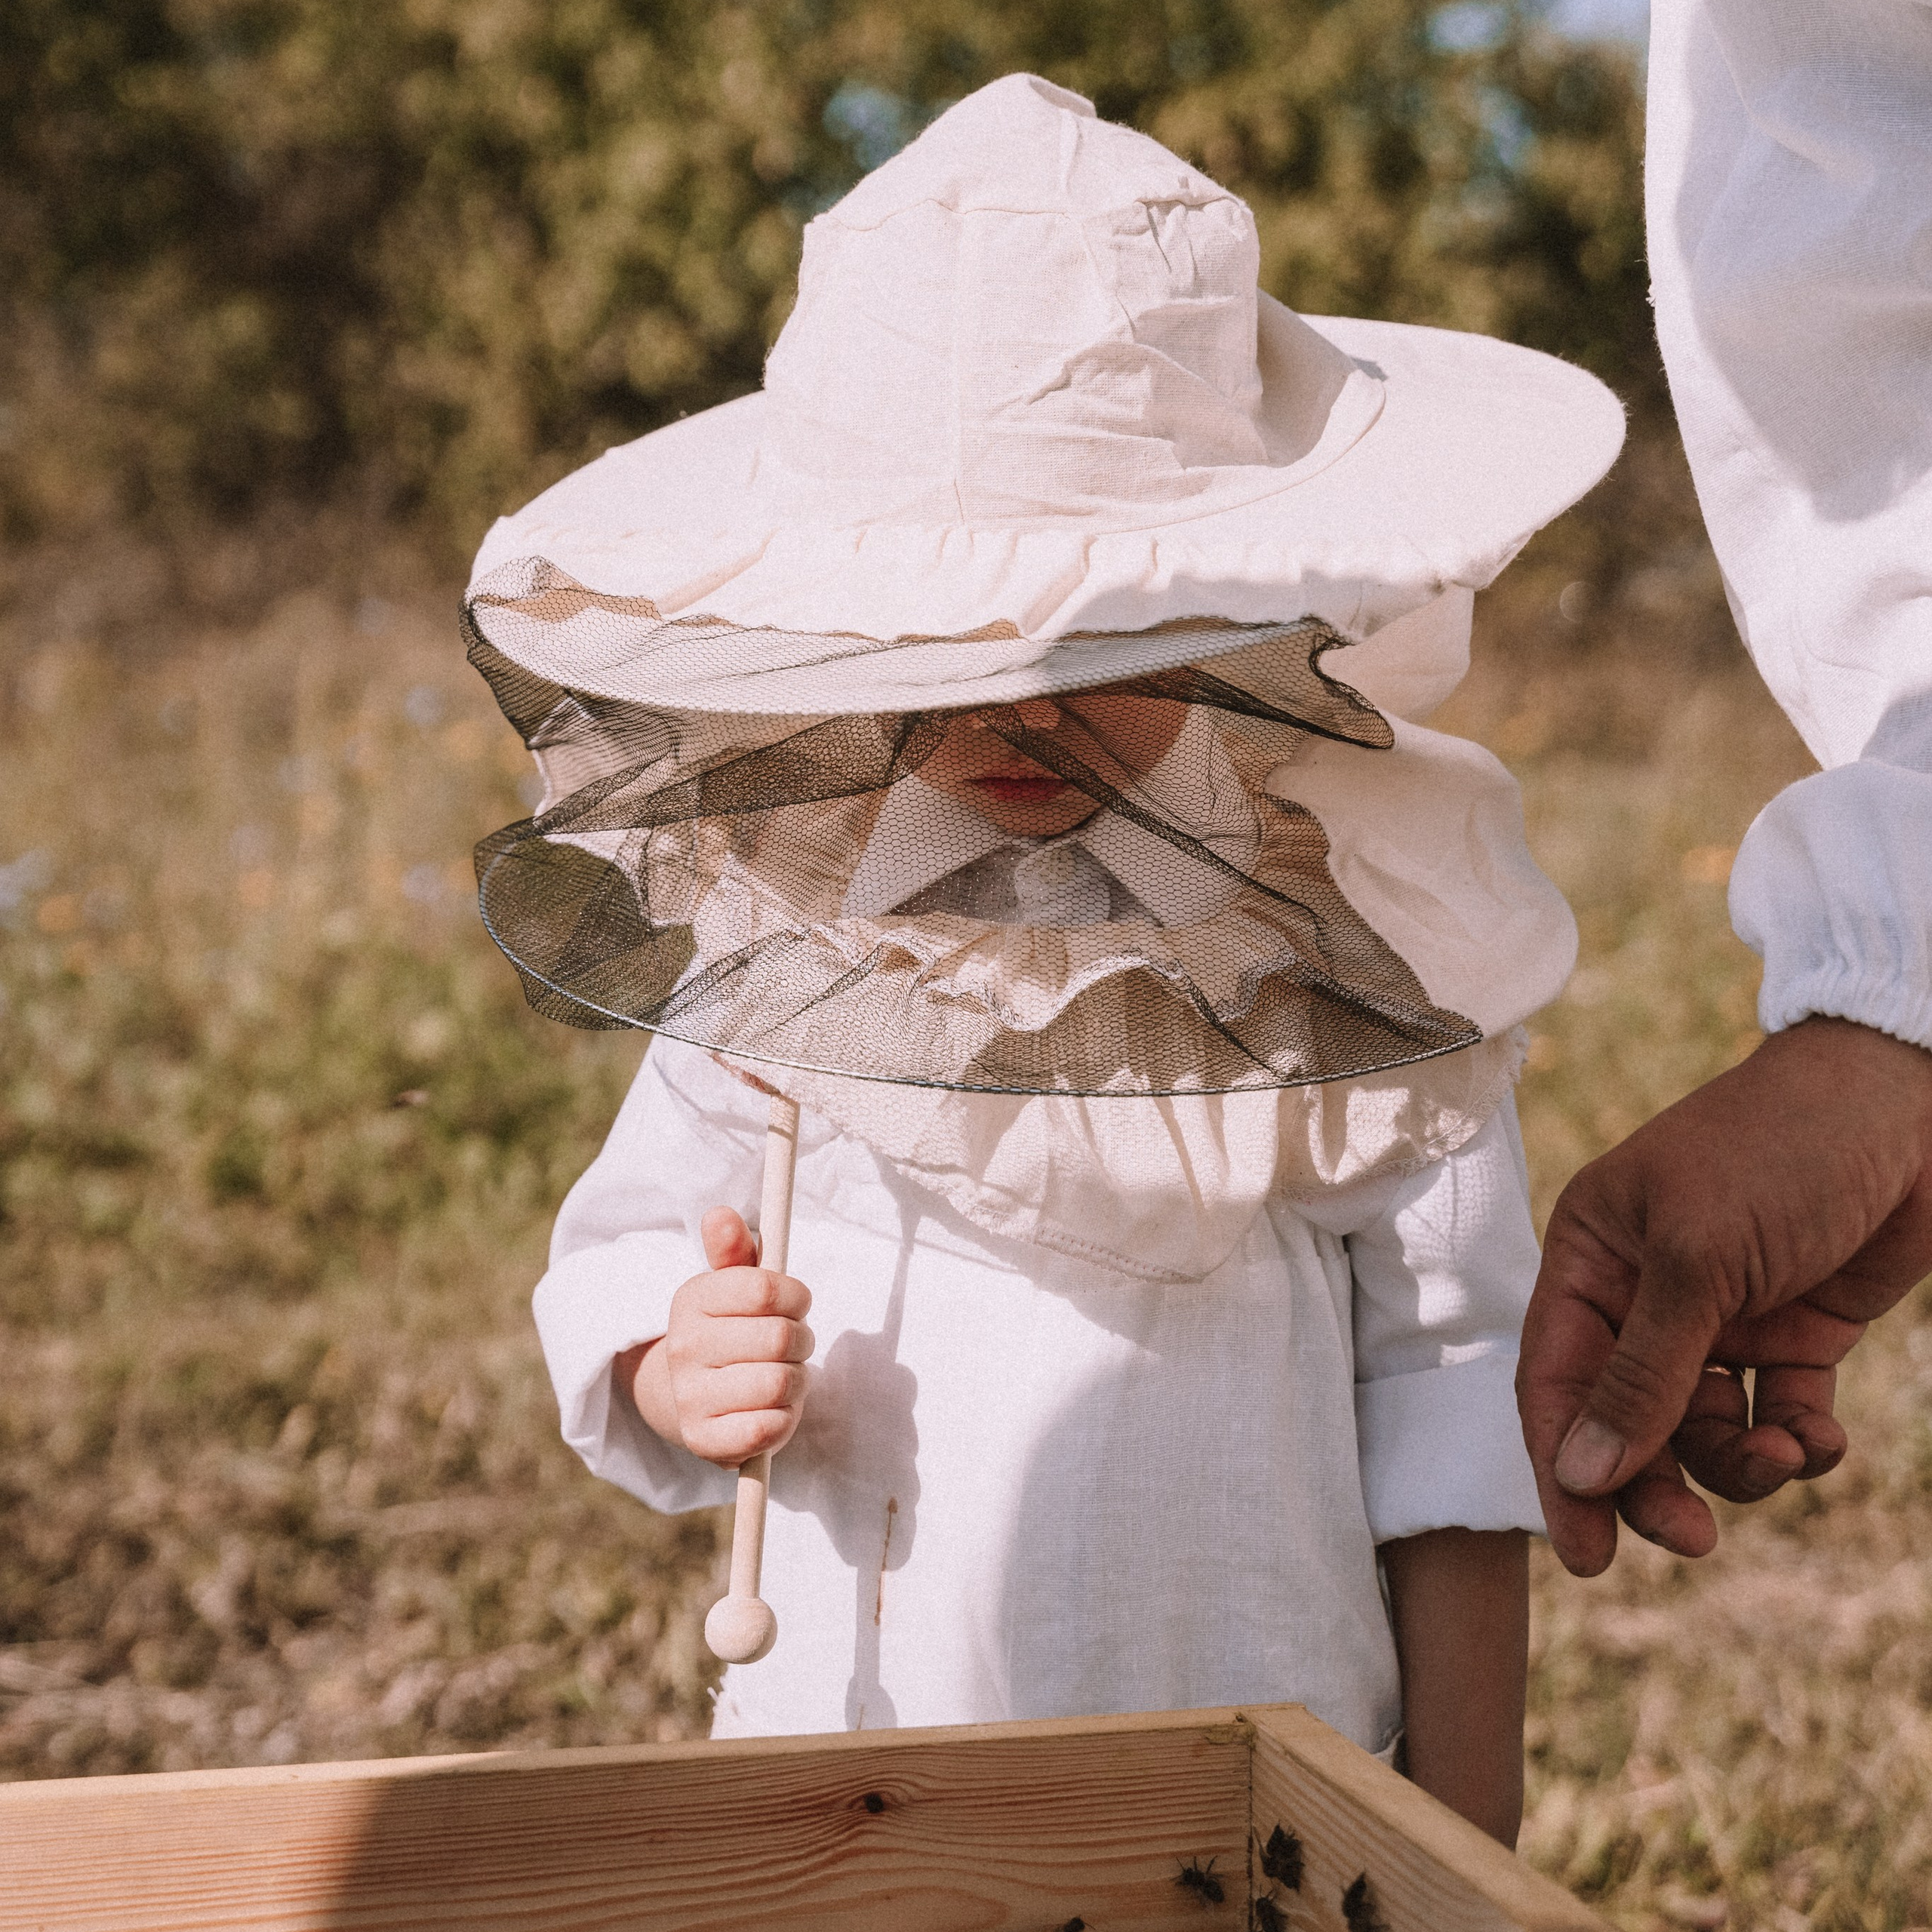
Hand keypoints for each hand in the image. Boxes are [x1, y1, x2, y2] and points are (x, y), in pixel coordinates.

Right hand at [620, 1206, 813, 1466]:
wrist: (694, 1397)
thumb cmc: (731, 1329)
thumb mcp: (732, 1285)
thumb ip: (735, 1248)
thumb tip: (721, 1214)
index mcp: (692, 1299)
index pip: (764, 1288)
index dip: (796, 1296)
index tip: (795, 1303)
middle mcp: (683, 1347)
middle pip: (779, 1337)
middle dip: (801, 1339)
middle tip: (791, 1345)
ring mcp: (690, 1396)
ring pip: (780, 1382)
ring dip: (797, 1380)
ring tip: (781, 1376)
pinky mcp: (703, 1440)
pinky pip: (769, 1427)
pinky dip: (784, 1418)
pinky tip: (771, 1409)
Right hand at [1517, 1018, 1931, 1576]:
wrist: (1905, 1105)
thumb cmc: (1776, 1153)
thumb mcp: (1697, 1261)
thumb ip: (1640, 1374)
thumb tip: (1580, 1473)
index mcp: (1592, 1259)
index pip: (1556, 1379)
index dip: (1564, 1467)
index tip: (1589, 1555)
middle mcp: (1644, 1295)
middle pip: (1625, 1421)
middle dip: (1655, 1483)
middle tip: (1693, 1538)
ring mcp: (1719, 1318)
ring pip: (1702, 1430)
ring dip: (1738, 1462)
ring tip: (1785, 1454)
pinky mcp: (1792, 1334)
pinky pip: (1775, 1416)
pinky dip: (1797, 1443)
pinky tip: (1821, 1442)